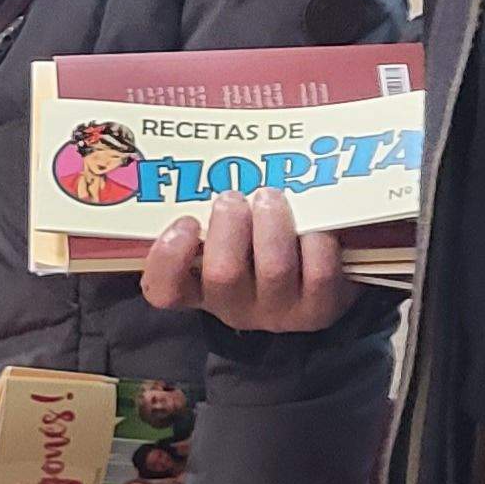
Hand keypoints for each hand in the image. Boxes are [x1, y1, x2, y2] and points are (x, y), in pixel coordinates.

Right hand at [139, 189, 359, 332]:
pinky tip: (313, 223)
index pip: (164, 290)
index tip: (186, 222)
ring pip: (273, 269)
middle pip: (224, 274)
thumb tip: (184, 170)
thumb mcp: (225, 235)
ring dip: (272, 224)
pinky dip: (316, 240)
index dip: (169, 258)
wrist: (318, 272)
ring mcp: (278, 313)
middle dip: (230, 225)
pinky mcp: (320, 309)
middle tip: (233, 196)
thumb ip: (206, 214)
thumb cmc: (259, 243)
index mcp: (199, 290)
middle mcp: (234, 308)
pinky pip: (318, 272)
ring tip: (271, 197)